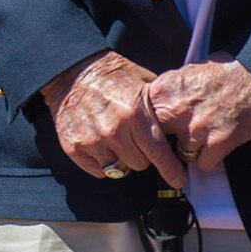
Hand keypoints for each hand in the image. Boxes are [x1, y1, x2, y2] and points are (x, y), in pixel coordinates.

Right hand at [40, 51, 184, 188]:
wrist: (72, 71)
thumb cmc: (110, 76)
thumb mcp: (143, 82)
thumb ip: (158, 107)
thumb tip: (178, 126)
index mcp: (134, 114)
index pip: (158, 152)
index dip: (170, 170)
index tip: (177, 181)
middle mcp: (114, 131)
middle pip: (140, 164)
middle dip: (142, 155)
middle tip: (135, 140)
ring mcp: (92, 141)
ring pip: (119, 170)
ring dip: (122, 160)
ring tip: (117, 142)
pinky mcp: (74, 148)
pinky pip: (98, 171)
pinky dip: (103, 163)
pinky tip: (102, 145)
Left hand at [145, 58, 250, 169]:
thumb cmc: (225, 71)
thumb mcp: (187, 71)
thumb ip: (168, 91)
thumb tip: (155, 104)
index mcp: (163, 91)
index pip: (140, 119)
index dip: (147, 128)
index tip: (152, 133)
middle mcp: (175, 112)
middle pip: (155, 141)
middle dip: (164, 144)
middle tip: (173, 143)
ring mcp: (195, 130)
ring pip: (180, 155)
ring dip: (190, 150)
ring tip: (203, 139)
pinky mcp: (216, 144)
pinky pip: (203, 164)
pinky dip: (209, 159)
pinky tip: (216, 147)